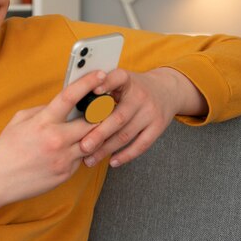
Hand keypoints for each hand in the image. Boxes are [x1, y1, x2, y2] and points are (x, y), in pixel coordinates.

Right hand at [0, 70, 105, 233]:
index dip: (87, 83)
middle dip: (99, 114)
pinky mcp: (66, 173)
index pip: (70, 96)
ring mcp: (63, 158)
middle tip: (103, 107)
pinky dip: (80, 152)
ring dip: (92, 135)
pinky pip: (82, 159)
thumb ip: (42, 110)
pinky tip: (70, 150)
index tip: (99, 74)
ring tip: (89, 129)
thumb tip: (62, 104)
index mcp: (43, 122)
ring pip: (92, 142)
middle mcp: (56, 139)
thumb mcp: (19, 120)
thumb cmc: (7, 148)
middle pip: (92, 121)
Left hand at [81, 67, 206, 167]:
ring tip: (90, 159)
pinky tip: (112, 162)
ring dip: (107, 149)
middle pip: (118, 117)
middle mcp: (140, 95)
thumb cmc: (131, 87)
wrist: (166, 90)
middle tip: (82, 147)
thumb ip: (101, 87)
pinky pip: (141, 145)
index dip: (105, 84)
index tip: (92, 90)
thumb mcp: (119, 80)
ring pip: (126, 134)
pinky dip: (126, 155)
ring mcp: (151, 112)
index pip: (116, 78)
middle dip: (99, 133)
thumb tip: (73, 103)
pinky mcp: (158, 126)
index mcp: (126, 79)